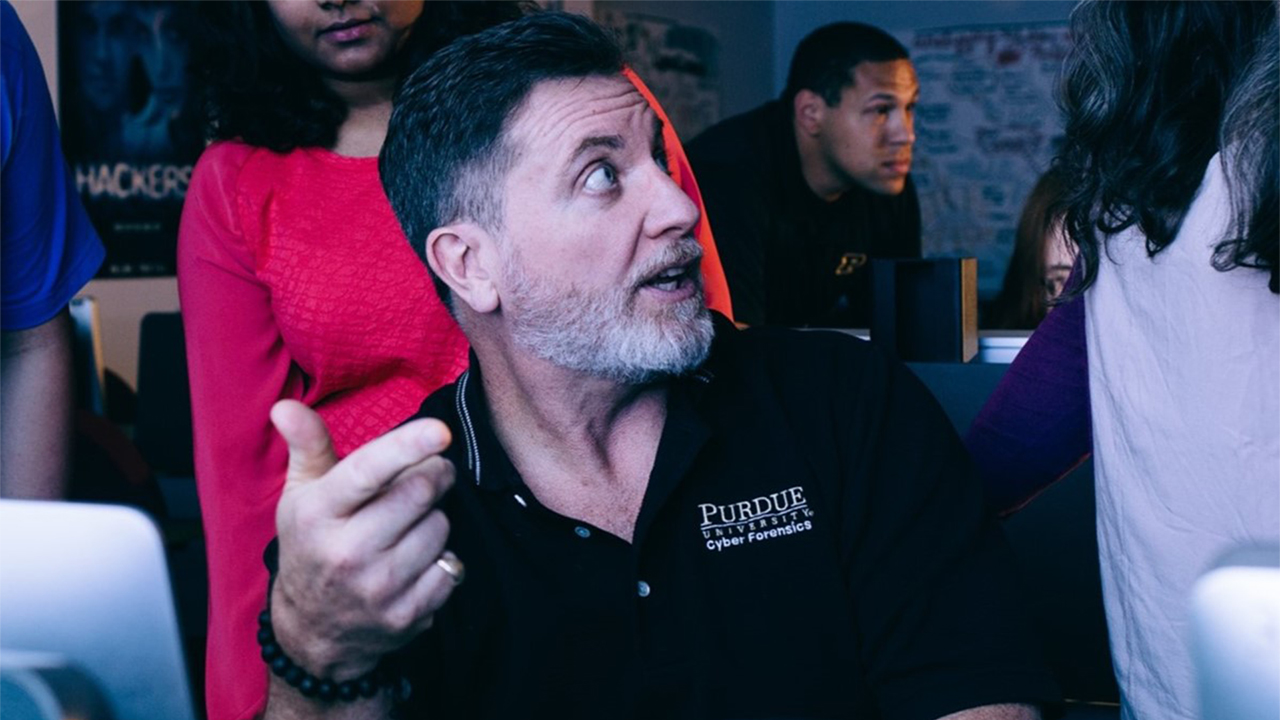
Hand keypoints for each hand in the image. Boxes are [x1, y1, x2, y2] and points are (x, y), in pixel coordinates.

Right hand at [268, 400, 460, 679]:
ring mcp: (378, 588)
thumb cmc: (312, 544)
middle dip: (435, 473)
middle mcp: (347, 552)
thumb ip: (306, 445)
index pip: (366, 472)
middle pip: (419, 493)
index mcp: (319, 514)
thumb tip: (286, 406)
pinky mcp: (407, 615)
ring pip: (440, 527)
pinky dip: (444, 557)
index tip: (441, 431)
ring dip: (436, 517)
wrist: (313, 629)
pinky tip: (419, 559)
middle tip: (431, 472)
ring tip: (413, 522)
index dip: (407, 447)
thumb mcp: (301, 495)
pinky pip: (452, 567)